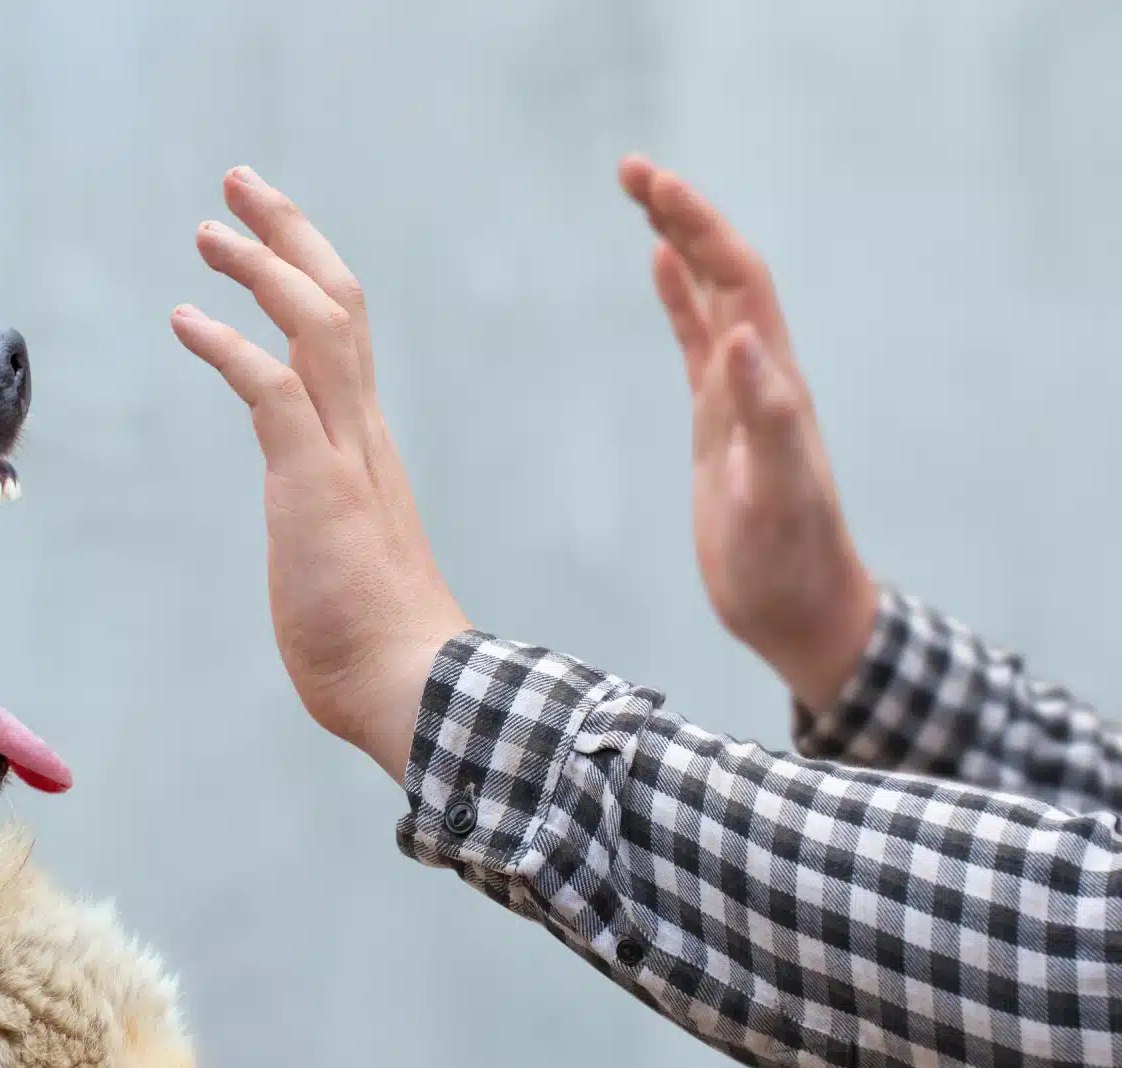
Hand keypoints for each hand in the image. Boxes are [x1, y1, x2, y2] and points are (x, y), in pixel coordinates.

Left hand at [171, 166, 467, 783]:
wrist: (412, 688)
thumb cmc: (374, 644)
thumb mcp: (341, 559)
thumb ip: (327, 525)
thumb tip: (314, 539)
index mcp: (366, 445)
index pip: (344, 333)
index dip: (306, 273)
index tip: (267, 237)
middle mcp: (362, 432)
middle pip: (338, 300)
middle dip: (289, 233)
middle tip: (240, 185)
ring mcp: (344, 453)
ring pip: (316, 324)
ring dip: (262, 266)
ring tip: (208, 230)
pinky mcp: (315, 482)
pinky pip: (272, 389)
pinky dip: (229, 345)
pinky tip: (186, 318)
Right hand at [618, 155, 878, 709]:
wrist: (798, 608)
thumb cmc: (788, 561)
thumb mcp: (776, 493)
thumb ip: (767, 415)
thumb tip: (741, 335)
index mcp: (772, 380)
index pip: (737, 279)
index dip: (698, 226)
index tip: (652, 184)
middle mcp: (760, 373)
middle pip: (723, 270)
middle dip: (682, 214)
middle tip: (630, 169)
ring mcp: (738, 394)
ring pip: (710, 296)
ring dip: (679, 242)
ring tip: (642, 196)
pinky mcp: (719, 421)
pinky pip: (696, 341)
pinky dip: (678, 298)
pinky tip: (659, 269)